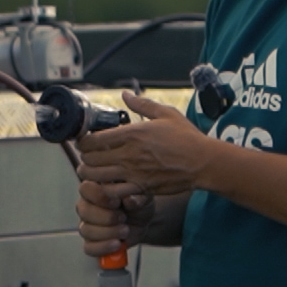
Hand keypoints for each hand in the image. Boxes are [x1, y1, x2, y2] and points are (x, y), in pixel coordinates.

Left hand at [75, 91, 216, 196]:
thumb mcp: (166, 114)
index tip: (86, 141)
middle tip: (88, 157)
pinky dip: (105, 189)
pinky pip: (112, 192)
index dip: (83, 141)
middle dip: (84, 158)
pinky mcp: (140, 187)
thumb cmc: (186, 137)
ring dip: (90, 174)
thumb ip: (142, 104)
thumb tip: (126, 94)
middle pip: (89, 159)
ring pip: (95, 177)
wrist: (203, 162)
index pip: (92, 139)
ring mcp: (133, 172)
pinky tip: (109, 185)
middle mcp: (129, 153)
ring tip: (93, 172)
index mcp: (132, 133)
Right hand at [76, 179, 155, 256]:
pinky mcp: (91, 242)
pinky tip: (117, 244)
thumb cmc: (137, 202)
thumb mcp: (142, 196)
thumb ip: (136, 196)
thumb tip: (129, 199)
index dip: (99, 196)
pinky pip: (89, 248)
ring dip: (108, 233)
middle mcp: (87, 205)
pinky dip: (104, 247)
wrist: (143, 220)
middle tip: (123, 218)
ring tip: (125, 230)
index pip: (86, 189)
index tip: (117, 202)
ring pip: (86, 230)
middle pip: (84, 211)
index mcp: (95, 188)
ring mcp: (87, 224)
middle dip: (106, 217)